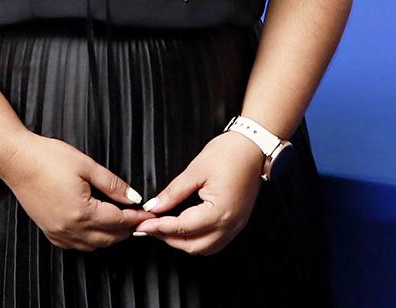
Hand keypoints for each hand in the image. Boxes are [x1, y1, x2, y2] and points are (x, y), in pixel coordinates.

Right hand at [0, 133, 150, 250]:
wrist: (16, 159)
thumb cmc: (47, 157)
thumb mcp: (86, 165)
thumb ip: (112, 184)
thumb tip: (133, 197)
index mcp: (82, 212)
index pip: (119, 221)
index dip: (136, 218)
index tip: (148, 214)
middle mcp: (70, 228)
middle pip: (109, 238)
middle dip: (127, 229)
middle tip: (139, 218)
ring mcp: (58, 233)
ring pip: (94, 245)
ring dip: (110, 236)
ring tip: (121, 222)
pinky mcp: (49, 232)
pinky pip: (76, 244)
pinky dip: (91, 240)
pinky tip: (96, 227)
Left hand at [134, 132, 263, 254]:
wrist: (253, 147)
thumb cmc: (228, 153)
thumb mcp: (195, 170)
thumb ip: (173, 192)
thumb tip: (154, 206)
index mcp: (220, 211)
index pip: (183, 228)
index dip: (160, 227)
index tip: (142, 224)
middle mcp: (230, 225)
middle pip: (193, 246)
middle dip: (168, 238)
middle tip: (149, 226)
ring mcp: (235, 226)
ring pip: (204, 248)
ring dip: (182, 242)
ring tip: (164, 228)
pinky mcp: (237, 223)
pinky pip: (215, 242)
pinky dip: (197, 239)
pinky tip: (184, 229)